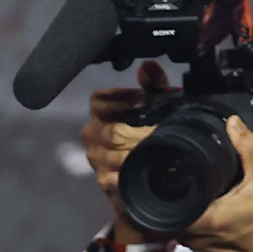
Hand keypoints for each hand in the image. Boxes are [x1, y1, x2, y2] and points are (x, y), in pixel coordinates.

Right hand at [81, 62, 169, 242]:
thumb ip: (155, 86)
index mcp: (102, 114)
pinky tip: (146, 168)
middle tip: (156, 130)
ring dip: (134, 152)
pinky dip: (130, 172)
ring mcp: (97, 161)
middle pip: (106, 130)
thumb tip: (147, 67)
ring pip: (110, 154)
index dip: (120, 100)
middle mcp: (93, 137)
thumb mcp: (159, 107)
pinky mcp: (106, 183)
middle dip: (133, 130)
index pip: (98, 101)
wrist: (153, 183)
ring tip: (156, 149)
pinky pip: (113, 177)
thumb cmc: (153, 139)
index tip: (143, 101)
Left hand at [177, 115, 252, 251]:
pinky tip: (191, 199)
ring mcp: (193, 243)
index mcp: (204, 218)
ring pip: (172, 219)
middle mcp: (193, 233)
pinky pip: (182, 227)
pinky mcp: (197, 247)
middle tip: (174, 172)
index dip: (166, 184)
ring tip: (179, 183)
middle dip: (170, 191)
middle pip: (167, 208)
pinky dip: (184, 214)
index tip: (170, 168)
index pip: (170, 200)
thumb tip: (232, 123)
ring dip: (176, 203)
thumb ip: (248, 149)